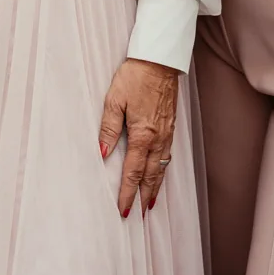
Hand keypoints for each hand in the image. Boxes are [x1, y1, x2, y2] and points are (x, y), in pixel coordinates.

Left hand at [98, 58, 179, 216]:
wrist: (161, 59)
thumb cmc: (136, 76)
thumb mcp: (115, 99)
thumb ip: (108, 128)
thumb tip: (102, 153)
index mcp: (142, 134)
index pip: (133, 172)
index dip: (127, 193)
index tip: (123, 210)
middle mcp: (158, 138)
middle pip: (150, 175)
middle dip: (143, 196)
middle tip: (137, 215)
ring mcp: (167, 133)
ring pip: (162, 167)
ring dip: (155, 186)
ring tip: (149, 203)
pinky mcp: (171, 126)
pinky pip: (168, 155)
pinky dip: (163, 170)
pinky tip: (159, 173)